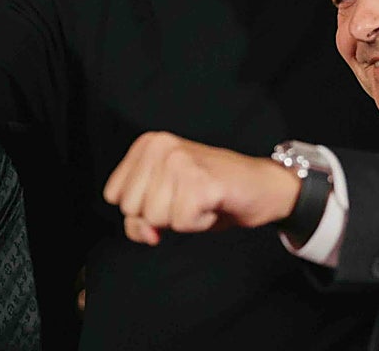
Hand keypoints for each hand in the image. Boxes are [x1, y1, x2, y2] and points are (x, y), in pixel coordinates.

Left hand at [103, 131, 300, 244]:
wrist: (263, 186)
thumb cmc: (212, 193)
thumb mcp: (165, 199)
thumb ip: (139, 218)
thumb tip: (148, 234)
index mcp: (148, 144)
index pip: (115, 196)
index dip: (141, 208)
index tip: (170, 194)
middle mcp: (162, 146)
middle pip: (132, 209)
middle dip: (160, 215)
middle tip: (189, 198)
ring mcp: (181, 162)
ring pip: (155, 219)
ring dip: (182, 219)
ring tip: (202, 200)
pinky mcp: (201, 182)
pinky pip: (182, 224)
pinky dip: (200, 223)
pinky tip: (214, 204)